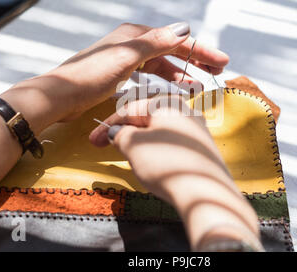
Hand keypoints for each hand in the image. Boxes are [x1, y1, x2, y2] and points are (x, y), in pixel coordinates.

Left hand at [2, 22, 228, 132]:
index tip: (223, 63)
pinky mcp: (119, 74)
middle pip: (171, 50)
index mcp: (136, 35)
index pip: (177, 40)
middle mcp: (132, 43)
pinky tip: (170, 88)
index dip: (201, 51)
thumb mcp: (127, 57)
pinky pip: (149, 75)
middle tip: (216, 72)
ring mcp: (125, 58)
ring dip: (180, 73)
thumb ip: (157, 43)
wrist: (61, 96)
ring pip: (161, 64)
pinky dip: (163, 80)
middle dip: (195, 60)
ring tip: (197, 86)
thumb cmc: (92, 76)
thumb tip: (185, 27)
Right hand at [89, 95, 261, 250]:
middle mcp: (185, 111)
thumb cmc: (165, 164)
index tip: (93, 140)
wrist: (203, 192)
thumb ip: (121, 135)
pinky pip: (173, 142)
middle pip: (147, 118)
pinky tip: (150, 160)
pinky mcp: (202, 148)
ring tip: (127, 153)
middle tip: (107, 144)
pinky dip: (156, 147)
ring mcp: (196, 129)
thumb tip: (118, 133)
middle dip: (125, 131)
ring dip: (140, 139)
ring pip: (160, 130)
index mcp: (167, 103)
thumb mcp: (134, 146)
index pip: (130, 109)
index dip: (108, 125)